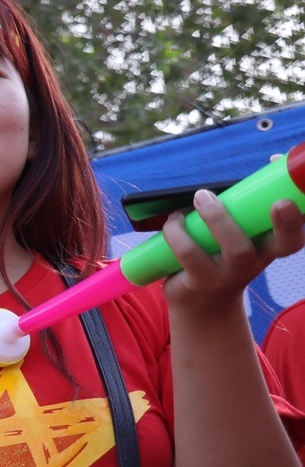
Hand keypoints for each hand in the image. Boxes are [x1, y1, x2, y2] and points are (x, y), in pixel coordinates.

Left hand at [160, 189, 302, 321]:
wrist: (202, 304)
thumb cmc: (222, 257)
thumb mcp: (238, 236)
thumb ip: (243, 209)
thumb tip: (265, 163)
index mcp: (269, 248)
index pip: (296, 237)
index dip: (297, 218)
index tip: (284, 198)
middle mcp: (256, 263)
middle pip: (278, 244)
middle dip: (272, 218)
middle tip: (233, 193)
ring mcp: (230, 275)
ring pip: (236, 249)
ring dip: (216, 218)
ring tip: (200, 198)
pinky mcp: (201, 282)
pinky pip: (191, 255)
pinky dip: (177, 232)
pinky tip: (173, 221)